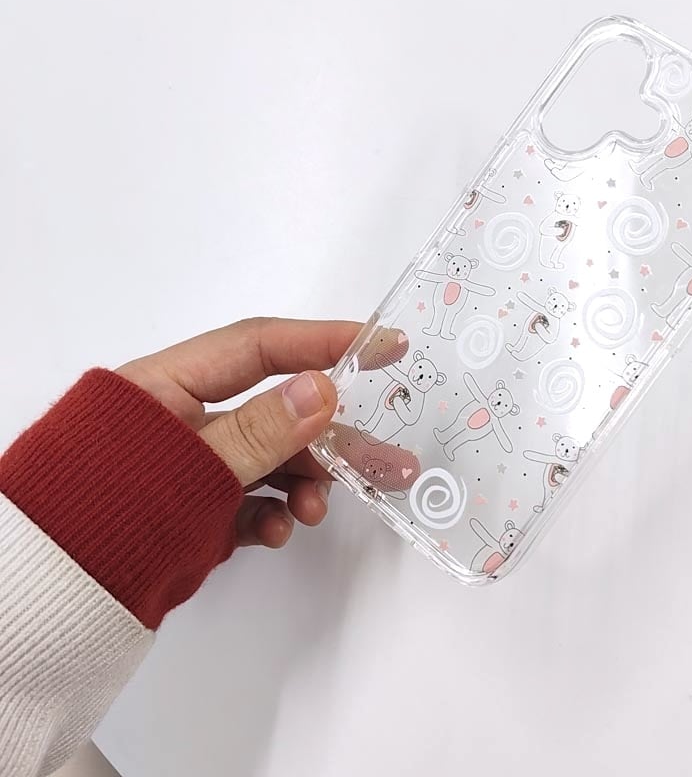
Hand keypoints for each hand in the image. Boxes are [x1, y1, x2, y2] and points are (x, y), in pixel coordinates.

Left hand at [117, 317, 367, 548]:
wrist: (46, 604)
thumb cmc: (100, 515)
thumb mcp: (189, 467)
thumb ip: (259, 430)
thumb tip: (324, 390)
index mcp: (168, 384)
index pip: (260, 347)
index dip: (323, 342)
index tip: (380, 345)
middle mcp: (184, 419)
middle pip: (276, 413)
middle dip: (333, 439)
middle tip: (391, 457)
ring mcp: (191, 466)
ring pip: (267, 463)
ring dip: (304, 485)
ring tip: (322, 510)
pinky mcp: (192, 509)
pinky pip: (246, 503)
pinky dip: (268, 515)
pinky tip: (278, 532)